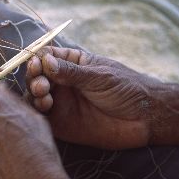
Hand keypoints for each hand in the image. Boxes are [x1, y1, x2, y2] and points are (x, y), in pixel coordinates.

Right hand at [26, 47, 158, 148]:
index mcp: (72, 64)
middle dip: (34, 78)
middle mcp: (62, 82)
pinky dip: (37, 111)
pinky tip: (44, 108)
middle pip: (37, 76)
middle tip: (42, 85)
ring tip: (44, 96)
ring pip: (36, 96)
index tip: (37, 64)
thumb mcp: (99, 76)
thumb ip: (71, 72)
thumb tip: (45, 61)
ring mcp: (61, 102)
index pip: (46, 56)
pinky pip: (43, 116)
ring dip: (34, 94)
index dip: (37, 59)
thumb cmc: (126, 88)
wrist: (144, 117)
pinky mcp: (62, 122)